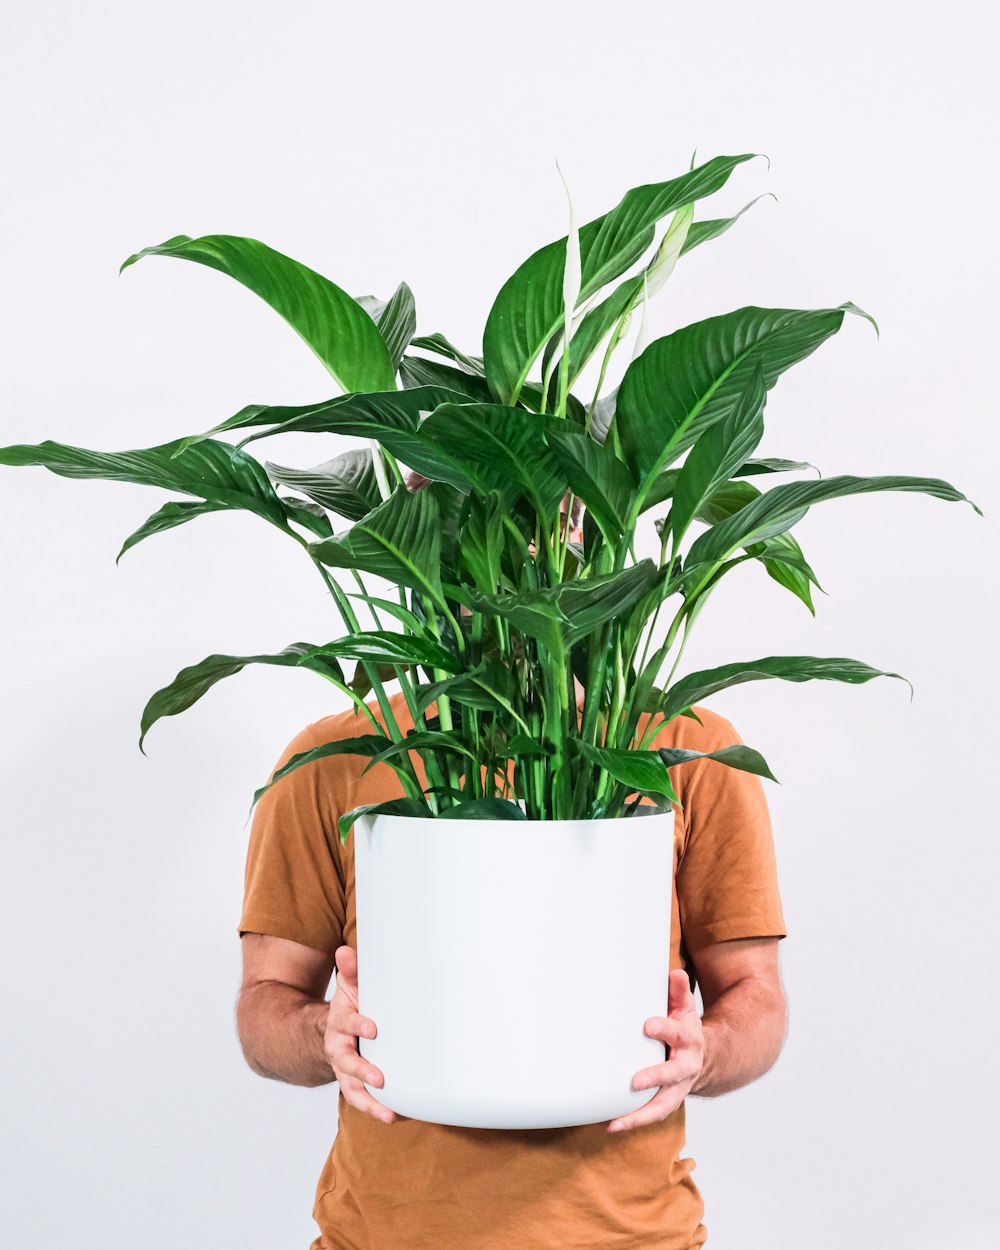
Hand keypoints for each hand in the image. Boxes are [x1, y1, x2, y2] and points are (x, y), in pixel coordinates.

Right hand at [323, 944, 406, 1124]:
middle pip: (347, 1063)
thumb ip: (350, 971)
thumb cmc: (351, 1007)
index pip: (347, 1024)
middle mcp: (339, 1050)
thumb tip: (344, 950)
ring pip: (353, 1090)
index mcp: (339, 1023)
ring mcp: (345, 1071)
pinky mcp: (354, 1085)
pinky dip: (378, 1110)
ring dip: (371, 1102)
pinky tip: (398, 1116)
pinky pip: (363, 1101)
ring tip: (389, 1112)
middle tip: (381, 1078)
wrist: (332, 1033)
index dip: (358, 1026)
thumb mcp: (349, 987)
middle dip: (363, 1071)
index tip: (373, 1029)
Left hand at [608, 967, 705, 1133]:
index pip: (678, 1033)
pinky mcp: (666, 1101)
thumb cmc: (683, 1030)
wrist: (703, 1059)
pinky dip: (633, 1121)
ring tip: (618, 1122)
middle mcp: (686, 1067)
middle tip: (635, 1081)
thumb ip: (679, 992)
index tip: (648, 1025)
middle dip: (656, 1076)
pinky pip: (650, 1114)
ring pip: (662, 1105)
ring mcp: (677, 1088)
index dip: (665, 1029)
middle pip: (673, 1075)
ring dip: (640, 1114)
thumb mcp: (685, 1008)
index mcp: (689, 1040)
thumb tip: (675, 974)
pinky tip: (612, 1124)